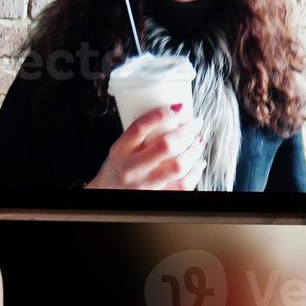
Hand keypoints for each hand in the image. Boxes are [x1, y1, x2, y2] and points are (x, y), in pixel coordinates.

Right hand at [86, 104, 205, 190]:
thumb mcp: (120, 148)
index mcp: (120, 150)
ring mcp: (145, 185)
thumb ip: (140, 135)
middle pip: (165, 146)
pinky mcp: (157, 197)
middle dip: (187, 131)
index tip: (177, 107)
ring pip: (178, 166)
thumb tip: (173, 115)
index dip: (161, 115)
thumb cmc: (118, 169)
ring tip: (198, 142)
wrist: (106, 197)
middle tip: (195, 123)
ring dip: (194, 151)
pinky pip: (183, 186)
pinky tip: (198, 164)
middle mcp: (132, 168)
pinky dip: (195, 173)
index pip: (140, 128)